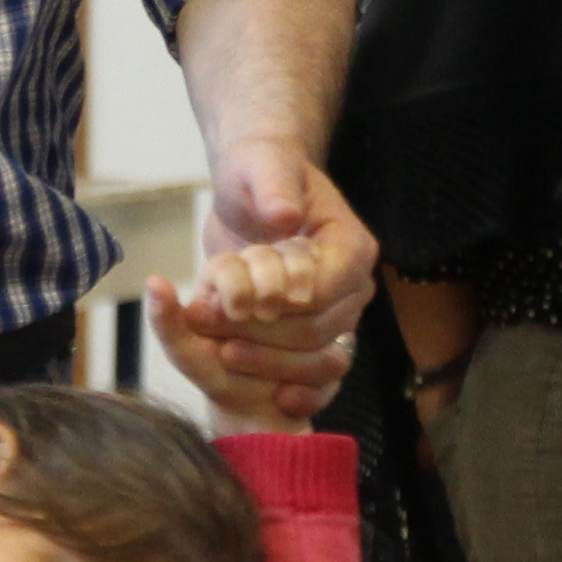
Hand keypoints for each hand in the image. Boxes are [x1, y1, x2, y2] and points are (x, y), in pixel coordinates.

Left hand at [151, 142, 377, 431]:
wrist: (252, 187)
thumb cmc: (259, 170)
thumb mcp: (260, 164)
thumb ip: (273, 186)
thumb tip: (284, 216)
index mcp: (351, 244)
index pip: (330, 286)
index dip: (288, 300)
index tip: (245, 303)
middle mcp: (353, 282)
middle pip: (319, 326)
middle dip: (263, 331)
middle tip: (208, 322)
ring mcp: (336, 310)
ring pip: (313, 351)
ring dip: (264, 354)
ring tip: (216, 345)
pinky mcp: (313, 328)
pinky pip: (317, 367)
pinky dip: (294, 381)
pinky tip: (275, 397)